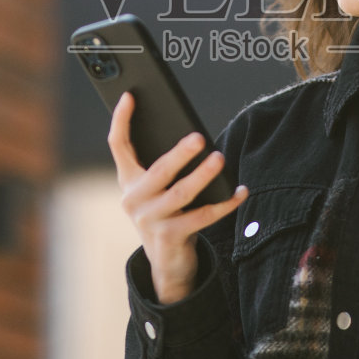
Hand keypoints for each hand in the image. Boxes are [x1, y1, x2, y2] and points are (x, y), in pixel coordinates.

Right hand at [110, 91, 247, 303]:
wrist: (165, 262)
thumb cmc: (166, 214)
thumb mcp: (156, 190)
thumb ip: (162, 166)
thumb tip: (193, 137)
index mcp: (127, 181)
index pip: (118, 145)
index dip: (121, 120)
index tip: (130, 95)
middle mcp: (133, 199)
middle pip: (158, 170)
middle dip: (180, 153)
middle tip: (200, 138)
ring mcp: (150, 220)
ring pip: (181, 193)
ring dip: (203, 176)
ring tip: (220, 159)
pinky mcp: (170, 237)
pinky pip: (202, 216)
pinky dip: (224, 203)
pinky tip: (239, 191)